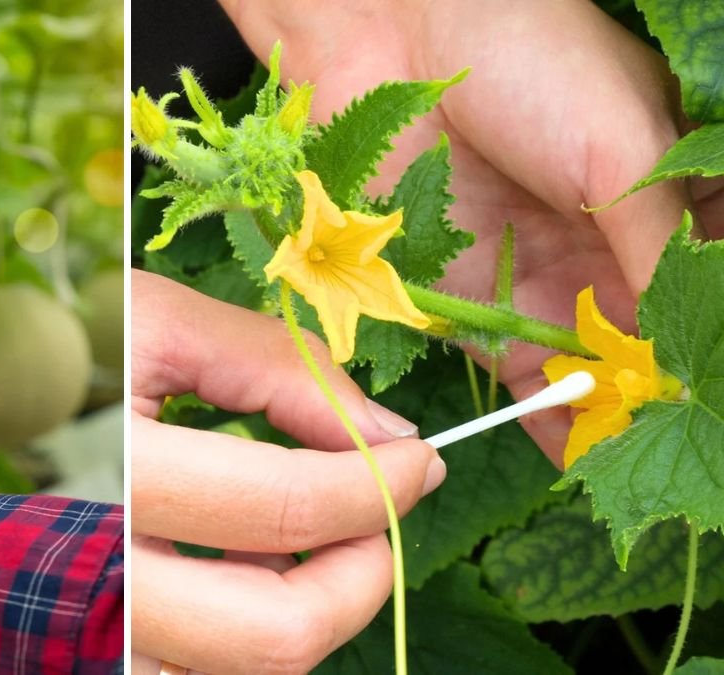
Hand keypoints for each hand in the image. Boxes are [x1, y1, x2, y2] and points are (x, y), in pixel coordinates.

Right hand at [130, 270, 444, 673]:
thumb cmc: (60, 368)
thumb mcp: (156, 325)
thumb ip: (278, 367)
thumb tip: (387, 432)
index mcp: (114, 475)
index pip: (282, 509)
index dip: (378, 485)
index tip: (418, 456)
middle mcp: (96, 583)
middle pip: (275, 634)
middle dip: (361, 575)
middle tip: (380, 515)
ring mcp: (94, 644)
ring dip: (311, 612)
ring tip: (309, 542)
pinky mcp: (102, 662)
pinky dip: (253, 637)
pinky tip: (248, 576)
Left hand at [219, 0, 723, 464]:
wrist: (393, 34)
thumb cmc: (531, 59)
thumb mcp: (624, 147)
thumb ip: (657, 244)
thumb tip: (683, 341)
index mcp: (656, 198)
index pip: (700, 290)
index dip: (708, 343)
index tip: (714, 399)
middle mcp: (599, 249)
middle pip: (643, 345)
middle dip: (660, 399)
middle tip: (680, 454)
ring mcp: (533, 280)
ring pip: (584, 373)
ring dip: (607, 422)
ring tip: (637, 475)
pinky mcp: (464, 303)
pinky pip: (512, 376)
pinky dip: (543, 418)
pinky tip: (577, 459)